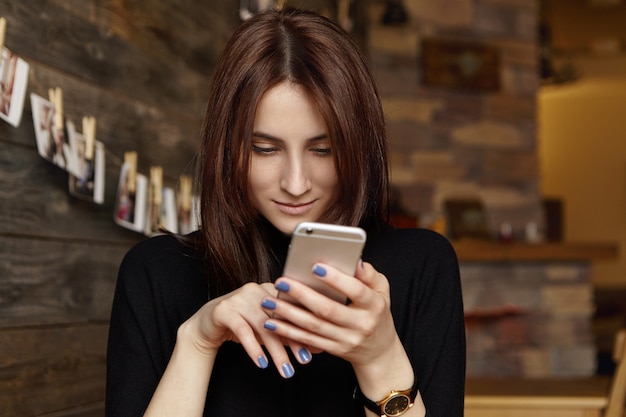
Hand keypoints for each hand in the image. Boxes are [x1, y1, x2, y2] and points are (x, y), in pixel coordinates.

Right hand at [181, 282, 311, 378]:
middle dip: (294, 341)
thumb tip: (319, 347)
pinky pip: (242, 330)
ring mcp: (239, 298)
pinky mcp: (224, 310)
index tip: (318, 348)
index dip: (306, 328)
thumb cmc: (243, 325)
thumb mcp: (268, 330)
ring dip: (276, 351)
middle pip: (280, 317)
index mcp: (270, 289)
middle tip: (305, 361)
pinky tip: (262, 363)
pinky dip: (254, 348)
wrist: (208, 325)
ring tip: (286, 370)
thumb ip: (290, 335)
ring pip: (263, 325)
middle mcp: (256, 289)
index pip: (292, 308)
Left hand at [260, 261, 398, 367]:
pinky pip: (308, 340)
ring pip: (313, 327)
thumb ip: (369, 274)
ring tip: (268, 302)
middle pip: (328, 310)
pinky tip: (271, 323)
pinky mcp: (333, 349)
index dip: (336, 279)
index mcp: (374, 306)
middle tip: (281, 281)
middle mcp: (361, 324)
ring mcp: (346, 340)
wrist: (379, 351)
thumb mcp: (382, 291)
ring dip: (288, 314)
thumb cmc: (377, 313)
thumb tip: (354, 260)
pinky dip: (288, 332)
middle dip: (301, 295)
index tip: (315, 266)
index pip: (356, 291)